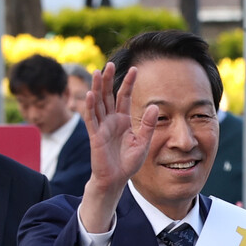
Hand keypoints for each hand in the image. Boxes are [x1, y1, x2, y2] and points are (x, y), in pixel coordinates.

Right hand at [78, 61, 158, 232]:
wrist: (116, 180)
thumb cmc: (128, 163)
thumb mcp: (144, 142)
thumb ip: (149, 125)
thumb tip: (155, 106)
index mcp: (123, 120)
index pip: (124, 97)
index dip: (128, 83)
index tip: (134, 69)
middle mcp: (111, 121)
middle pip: (108, 96)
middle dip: (108, 80)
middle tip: (108, 64)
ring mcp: (101, 128)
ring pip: (98, 103)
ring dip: (97, 88)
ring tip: (97, 73)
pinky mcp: (95, 137)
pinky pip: (92, 119)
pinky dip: (90, 107)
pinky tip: (90, 94)